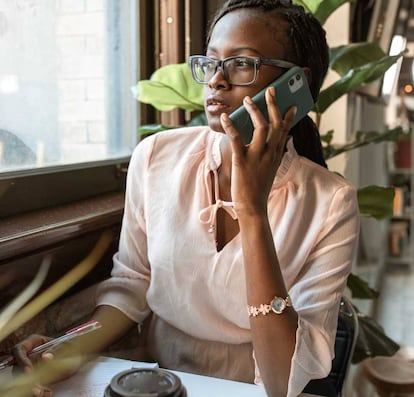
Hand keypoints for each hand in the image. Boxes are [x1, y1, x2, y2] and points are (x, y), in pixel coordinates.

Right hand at [12, 334, 80, 395]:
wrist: (78, 356)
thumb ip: (56, 350)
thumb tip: (45, 357)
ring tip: (42, 392)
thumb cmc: (71, 348)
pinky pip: (31, 385)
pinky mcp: (34, 377)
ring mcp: (31, 366)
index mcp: (35, 342)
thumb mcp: (66, 347)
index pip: (20, 349)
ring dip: (31, 387)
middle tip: (36, 387)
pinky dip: (37, 390)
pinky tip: (47, 392)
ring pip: (23, 378)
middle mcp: (29, 354)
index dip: (21, 360)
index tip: (29, 371)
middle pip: (18, 367)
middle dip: (26, 379)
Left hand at [220, 86, 295, 216]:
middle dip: (274, 105)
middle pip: (276, 124)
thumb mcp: (270, 170)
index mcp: (276, 155)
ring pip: (261, 127)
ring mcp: (257, 156)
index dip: (289, 117)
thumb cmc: (258, 189)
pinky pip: (236, 139)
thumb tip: (274, 144)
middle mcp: (270, 153)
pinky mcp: (242, 161)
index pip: (285, 132)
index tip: (292, 105)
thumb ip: (272, 156)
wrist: (253, 207)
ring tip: (247, 99)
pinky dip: (231, 126)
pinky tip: (225, 117)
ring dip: (255, 111)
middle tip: (270, 91)